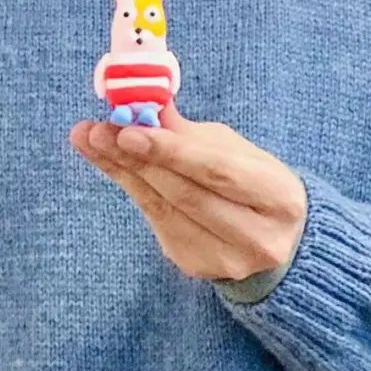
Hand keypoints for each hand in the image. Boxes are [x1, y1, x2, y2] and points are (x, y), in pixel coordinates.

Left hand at [68, 97, 307, 282]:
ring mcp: (226, 259)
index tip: (128, 131)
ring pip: (164, 210)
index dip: (170, 152)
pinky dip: (133, 189)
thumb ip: (190, 134)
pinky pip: (157, 223)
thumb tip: (144, 104)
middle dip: (136, 160)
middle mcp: (257, 237)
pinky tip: (113, 164)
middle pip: (185, 194)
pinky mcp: (197, 266)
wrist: (279, 237)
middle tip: (97, 132)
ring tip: (91, 141)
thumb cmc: (254, 181)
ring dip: (123, 172)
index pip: (217, 172)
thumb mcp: (235, 149)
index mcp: (278, 197)